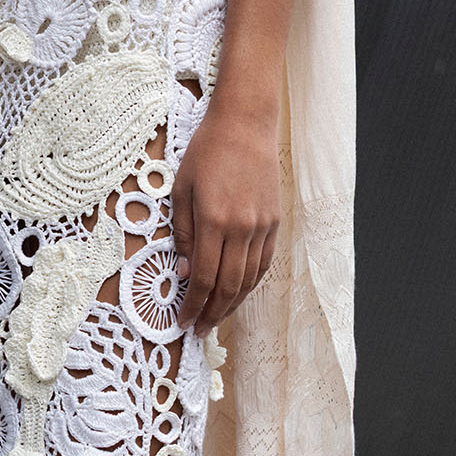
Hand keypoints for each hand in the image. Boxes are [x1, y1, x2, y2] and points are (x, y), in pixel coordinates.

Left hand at [169, 99, 279, 336]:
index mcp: (213, 221)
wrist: (245, 125)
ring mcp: (262, 226)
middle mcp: (241, 228)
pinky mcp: (275, 221)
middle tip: (200, 330)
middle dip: (212, 313)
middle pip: (228, 285)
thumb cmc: (206, 152)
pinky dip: (252, 283)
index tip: (183, 322)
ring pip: (249, 279)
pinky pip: (264, 263)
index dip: (193, 306)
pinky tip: (239, 293)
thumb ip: (181, 234)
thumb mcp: (181, 190)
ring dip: (232, 303)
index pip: (203, 278)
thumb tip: (181, 273)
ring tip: (217, 318)